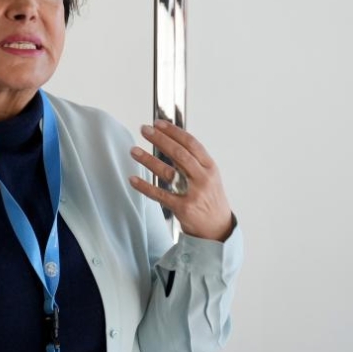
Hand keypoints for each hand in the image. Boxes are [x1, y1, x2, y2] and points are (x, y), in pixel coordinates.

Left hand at [128, 120, 234, 241]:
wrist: (218, 228)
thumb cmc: (210, 198)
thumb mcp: (209, 176)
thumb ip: (193, 161)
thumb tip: (171, 140)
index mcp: (210, 167)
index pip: (191, 143)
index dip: (174, 131)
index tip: (158, 123)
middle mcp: (203, 178)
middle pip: (179, 154)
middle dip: (160, 139)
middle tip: (144, 130)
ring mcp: (194, 194)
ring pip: (168, 172)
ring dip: (148, 160)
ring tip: (134, 151)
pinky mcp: (183, 208)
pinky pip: (160, 195)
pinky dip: (145, 187)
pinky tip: (133, 179)